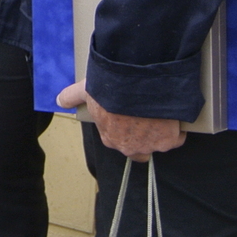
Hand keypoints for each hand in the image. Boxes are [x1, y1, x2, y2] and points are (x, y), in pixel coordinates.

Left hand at [57, 81, 185, 160]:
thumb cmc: (111, 90)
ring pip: (158, 143)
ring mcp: (150, 145)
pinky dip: (177, 130)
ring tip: (160, 113)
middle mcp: (129, 147)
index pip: (117, 141)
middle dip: (143, 137)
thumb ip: (72, 97)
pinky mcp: (169, 140)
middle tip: (147, 118)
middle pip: (139, 149)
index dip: (124, 129)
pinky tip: (174, 118)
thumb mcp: (87, 91)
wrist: (137, 87)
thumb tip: (60, 100)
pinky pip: (176, 138)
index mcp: (110, 139)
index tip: (130, 117)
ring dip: (160, 132)